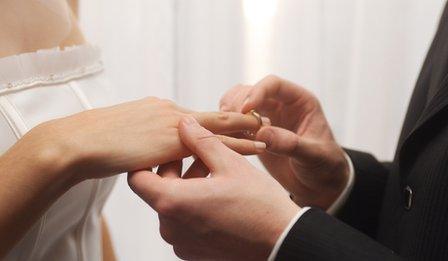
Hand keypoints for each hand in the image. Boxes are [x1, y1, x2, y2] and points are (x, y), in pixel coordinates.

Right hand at [21, 97, 263, 183]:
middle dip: (238, 118)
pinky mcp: (173, 139)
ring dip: (244, 129)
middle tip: (263, 119)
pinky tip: (255, 147)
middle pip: (212, 116)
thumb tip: (152, 150)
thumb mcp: (126, 136)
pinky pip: (214, 143)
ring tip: (267, 130)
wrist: (80, 143)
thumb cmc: (97, 143)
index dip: (217, 120)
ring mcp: (172, 123)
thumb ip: (145, 139)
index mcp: (160, 110)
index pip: (195, 118)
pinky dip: (238, 145)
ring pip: (218, 126)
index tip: (236, 120)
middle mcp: (170, 112)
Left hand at [128, 116, 299, 260]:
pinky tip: (219, 193)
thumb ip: (201, 141)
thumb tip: (183, 123)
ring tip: (215, 170)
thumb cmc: (259, 203)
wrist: (282, 242)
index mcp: (173, 203)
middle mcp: (170, 227)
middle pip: (158, 190)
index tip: (165, 148)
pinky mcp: (194, 252)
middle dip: (177, 168)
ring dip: (187, 185)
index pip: (137, 179)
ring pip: (173, 205)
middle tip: (201, 152)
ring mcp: (181, 243)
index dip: (147, 160)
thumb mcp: (230, 163)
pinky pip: (184, 223)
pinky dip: (194, 205)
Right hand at [220, 75, 348, 208]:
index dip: (257, 92)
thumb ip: (290, 144)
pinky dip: (226, 128)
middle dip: (237, 104)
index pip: (273, 84)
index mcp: (300, 101)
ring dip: (228, 114)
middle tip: (230, 123)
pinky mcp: (253, 133)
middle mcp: (280, 104)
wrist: (319, 185)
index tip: (245, 110)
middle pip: (250, 90)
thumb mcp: (313, 156)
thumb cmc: (325, 167)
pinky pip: (234, 123)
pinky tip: (225, 141)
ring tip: (226, 132)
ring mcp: (265, 117)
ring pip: (237, 103)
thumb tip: (262, 133)